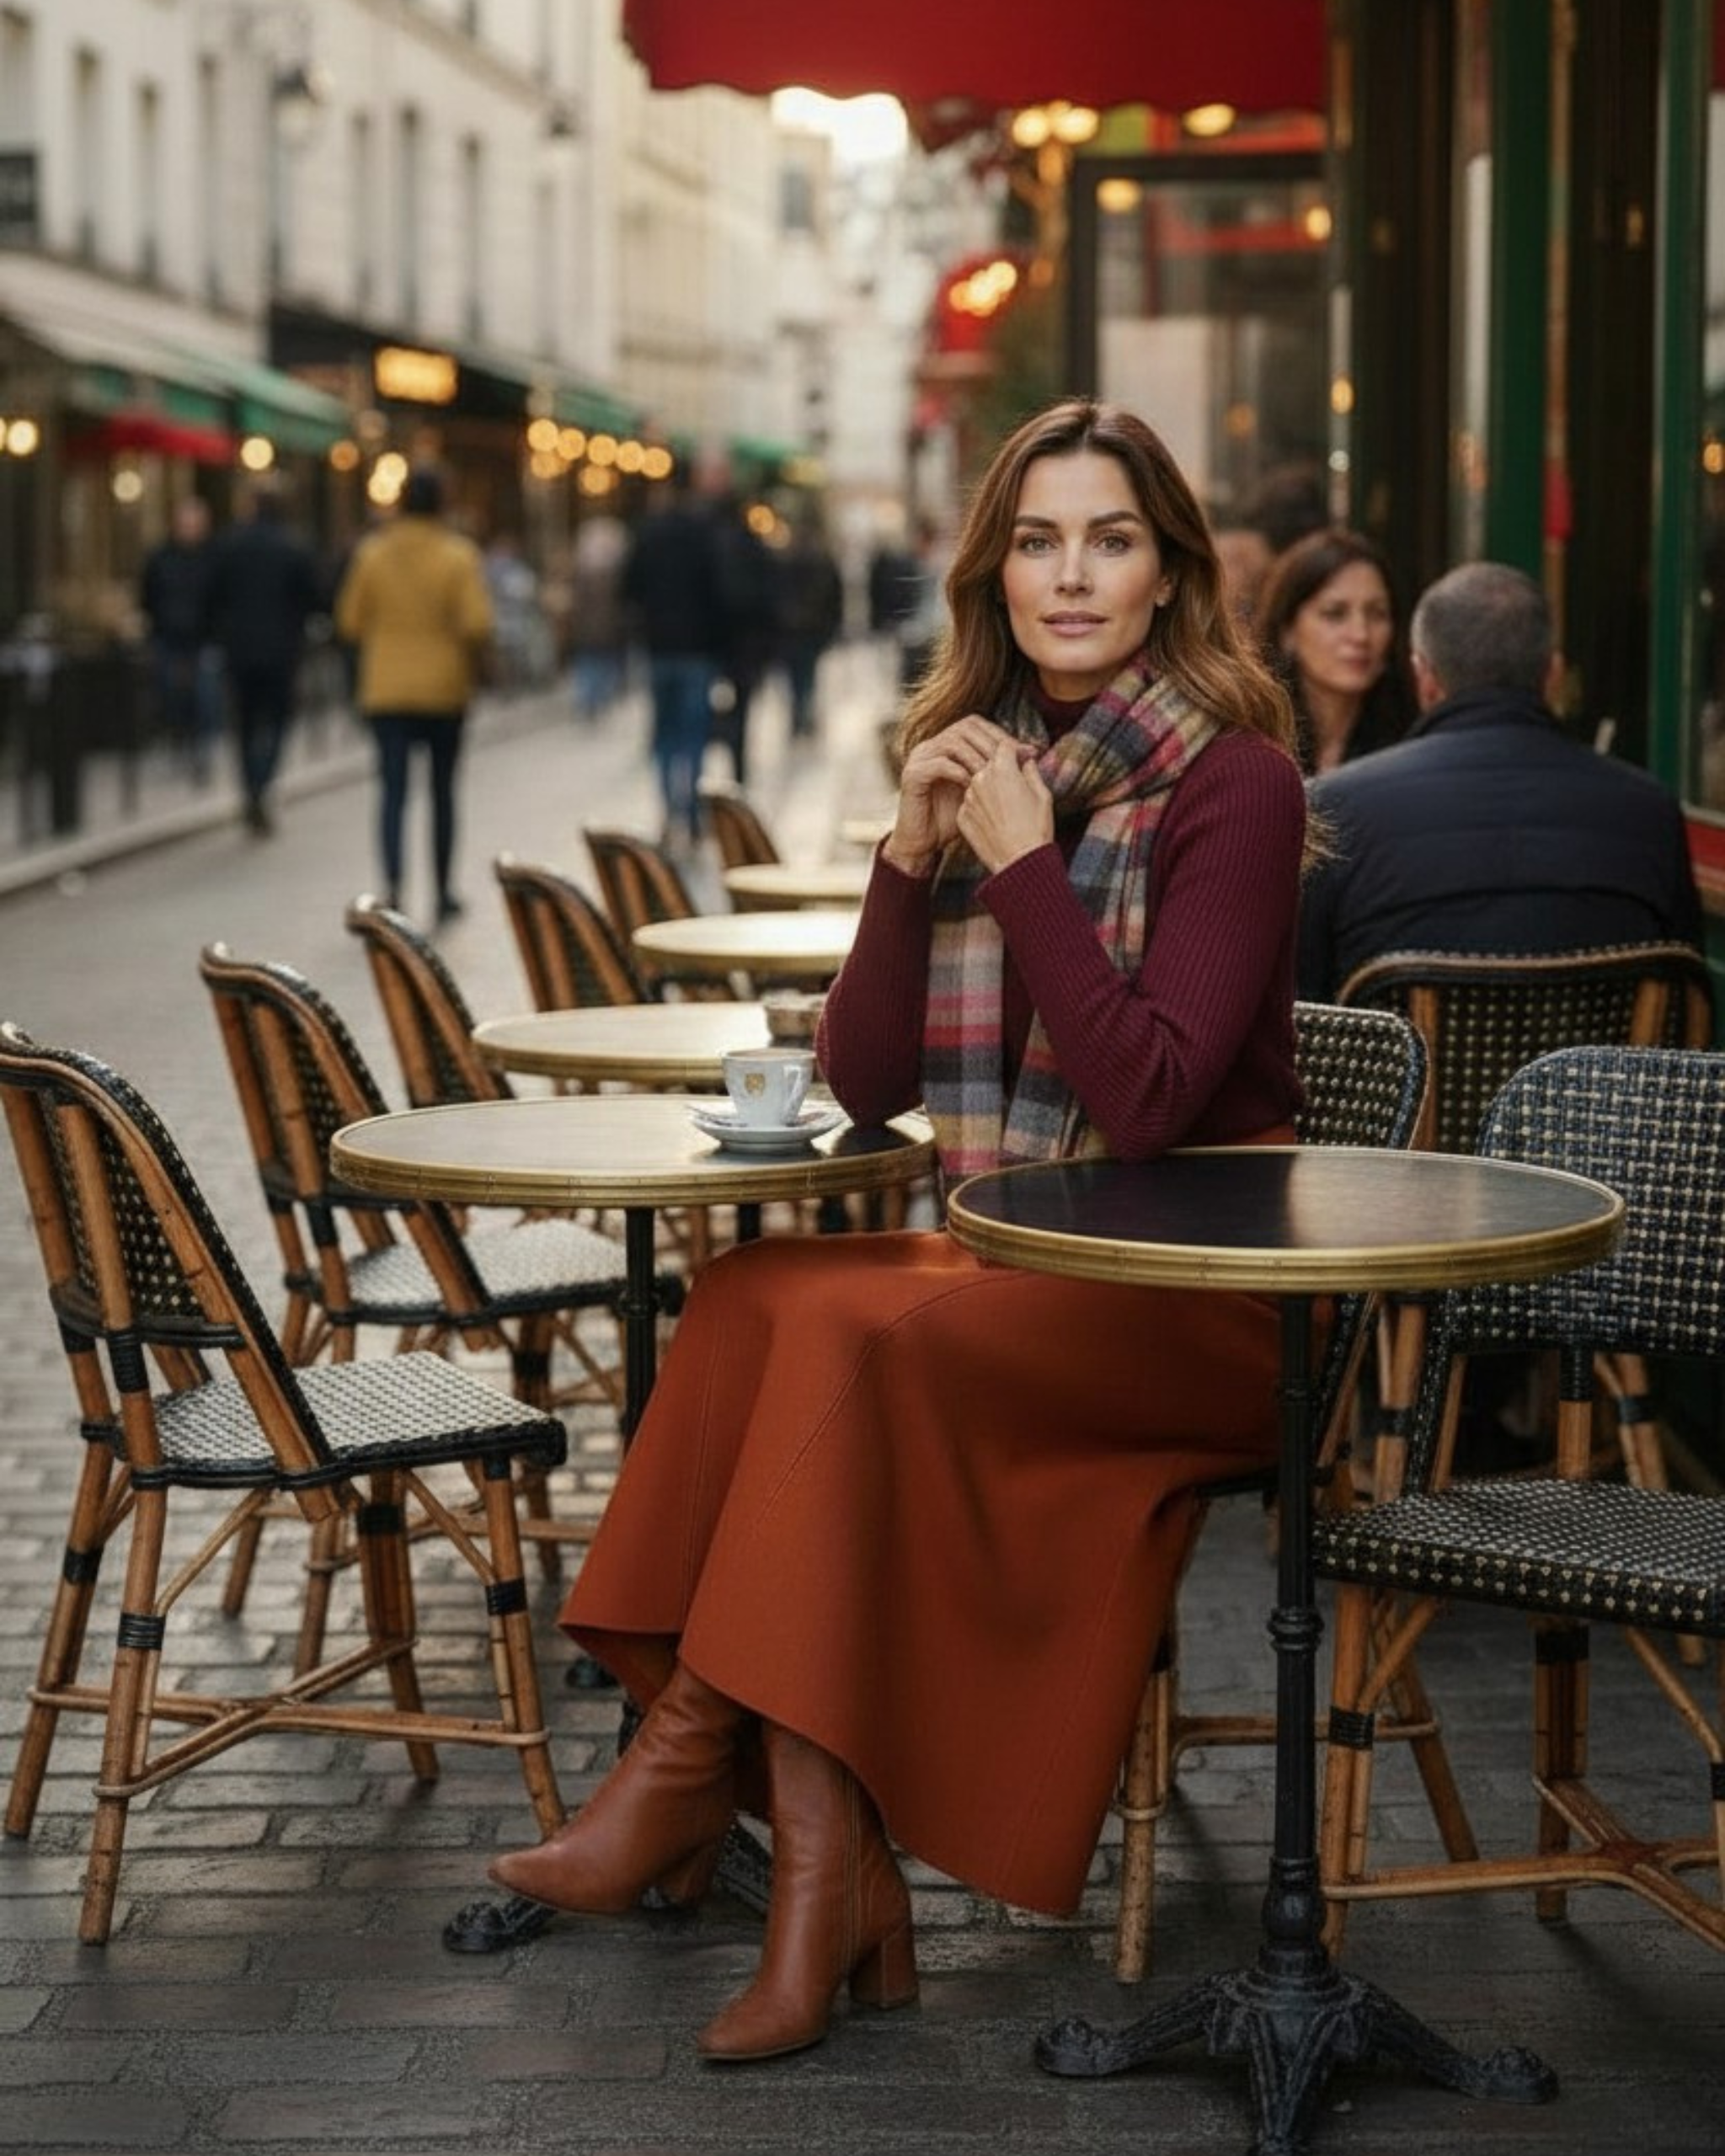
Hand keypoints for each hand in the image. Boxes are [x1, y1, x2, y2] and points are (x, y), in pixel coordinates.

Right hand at [883, 716, 1014, 873]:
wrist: (924, 844)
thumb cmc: (953, 818)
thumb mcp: (981, 790)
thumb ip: (1001, 770)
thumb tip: (1032, 752)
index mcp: (946, 744)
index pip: (976, 724)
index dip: (999, 734)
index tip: (1023, 751)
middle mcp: (932, 745)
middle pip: (965, 727)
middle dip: (991, 743)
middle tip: (1011, 760)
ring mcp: (919, 758)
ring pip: (952, 742)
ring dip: (977, 756)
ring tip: (993, 774)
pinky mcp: (912, 775)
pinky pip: (937, 764)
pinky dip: (958, 771)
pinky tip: (971, 785)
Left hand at [955, 740, 1052, 872]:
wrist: (1019, 862)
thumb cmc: (1036, 829)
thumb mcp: (1042, 795)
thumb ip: (1031, 772)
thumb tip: (1026, 761)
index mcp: (1002, 769)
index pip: (1004, 745)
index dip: (1016, 749)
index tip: (1023, 757)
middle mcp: (980, 779)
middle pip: (989, 762)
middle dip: (1002, 767)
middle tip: (1014, 779)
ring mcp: (969, 798)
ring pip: (978, 783)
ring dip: (989, 787)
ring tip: (1006, 805)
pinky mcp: (962, 816)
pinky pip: (971, 803)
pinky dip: (981, 806)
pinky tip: (996, 820)